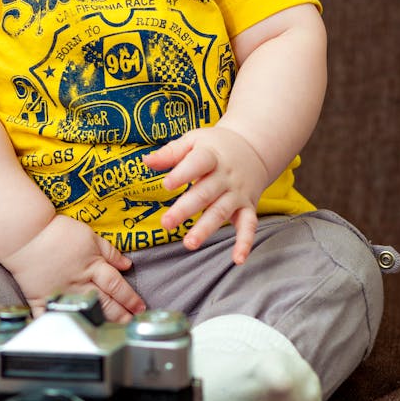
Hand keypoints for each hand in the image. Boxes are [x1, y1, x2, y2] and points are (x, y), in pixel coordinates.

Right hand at [2, 214, 145, 322]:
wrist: (26, 235)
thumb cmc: (57, 232)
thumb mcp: (89, 236)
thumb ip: (109, 252)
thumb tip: (127, 265)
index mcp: (92, 266)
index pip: (118, 286)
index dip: (131, 298)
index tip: (140, 307)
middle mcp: (80, 283)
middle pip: (106, 303)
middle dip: (122, 315)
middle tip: (132, 323)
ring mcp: (62, 293)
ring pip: (87, 312)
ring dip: (102, 322)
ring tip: (113, 329)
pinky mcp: (43, 299)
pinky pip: (53, 317)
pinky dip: (60, 327)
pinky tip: (69, 335)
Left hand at [144, 126, 268, 262]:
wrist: (253, 147)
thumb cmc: (215, 146)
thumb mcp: (193, 141)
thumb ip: (170, 152)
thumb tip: (146, 161)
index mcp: (211, 156)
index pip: (198, 163)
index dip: (182, 174)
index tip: (166, 184)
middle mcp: (225, 176)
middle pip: (205, 193)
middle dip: (185, 209)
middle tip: (166, 223)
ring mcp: (237, 193)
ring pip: (221, 212)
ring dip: (206, 229)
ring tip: (189, 244)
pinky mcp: (247, 207)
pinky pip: (249, 226)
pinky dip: (245, 243)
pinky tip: (238, 260)